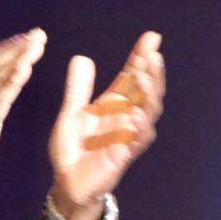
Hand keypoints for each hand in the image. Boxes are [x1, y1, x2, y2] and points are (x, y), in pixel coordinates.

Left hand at [48, 31, 164, 219]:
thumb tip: (81, 57)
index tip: (151, 37)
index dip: (141, 57)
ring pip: (148, 111)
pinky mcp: (125, 153)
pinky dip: (140, 126)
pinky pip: (139, 138)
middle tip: (153, 52)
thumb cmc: (71, 149)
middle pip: (145, 89)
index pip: (131, 76)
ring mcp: (128, 134)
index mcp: (112, 104)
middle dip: (151, 71)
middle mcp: (125, 116)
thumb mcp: (71, 113)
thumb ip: (77, 88)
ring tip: (147, 76)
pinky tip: (136, 114)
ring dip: (149, 94)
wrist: (67, 182)